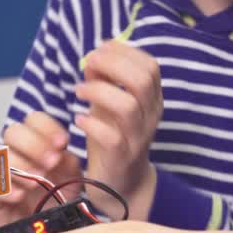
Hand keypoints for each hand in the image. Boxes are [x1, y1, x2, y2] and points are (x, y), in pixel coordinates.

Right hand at [0, 112, 82, 228]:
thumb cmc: (56, 205)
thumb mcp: (72, 181)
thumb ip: (69, 162)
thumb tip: (62, 151)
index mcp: (40, 145)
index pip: (34, 120)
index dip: (46, 127)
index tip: (61, 143)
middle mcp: (20, 155)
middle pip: (13, 131)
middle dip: (34, 145)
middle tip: (50, 163)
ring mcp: (3, 173)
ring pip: (0, 154)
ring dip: (21, 167)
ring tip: (35, 183)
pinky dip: (6, 188)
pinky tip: (19, 196)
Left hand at [75, 41, 162, 219]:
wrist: (122, 184)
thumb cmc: (115, 136)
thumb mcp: (111, 104)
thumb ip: (105, 80)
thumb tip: (93, 56)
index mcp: (153, 100)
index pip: (150, 67)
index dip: (125, 52)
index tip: (101, 49)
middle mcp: (151, 116)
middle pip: (143, 80)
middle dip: (113, 65)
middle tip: (89, 65)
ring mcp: (138, 138)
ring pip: (128, 106)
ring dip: (99, 91)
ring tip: (79, 91)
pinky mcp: (121, 157)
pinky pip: (111, 138)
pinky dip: (92, 124)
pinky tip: (79, 120)